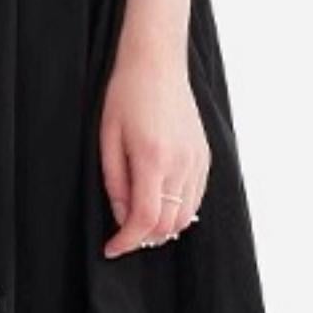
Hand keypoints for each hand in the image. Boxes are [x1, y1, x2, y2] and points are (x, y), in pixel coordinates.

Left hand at [98, 43, 209, 257]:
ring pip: (187, 215)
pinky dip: (179, 209)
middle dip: (144, 237)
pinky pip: (196, 197)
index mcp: (153, 159)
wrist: (157, 64)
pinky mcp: (205, 156)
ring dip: (164, 227)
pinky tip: (161, 202)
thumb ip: (115, 184)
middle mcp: (181, 164)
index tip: (112, 248)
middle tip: (123, 235)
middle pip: (169, 224)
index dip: (127, 242)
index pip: (146, 220)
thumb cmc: (126, 96)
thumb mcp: (107, 140)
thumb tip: (122, 218)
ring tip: (140, 220)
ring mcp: (197, 160)